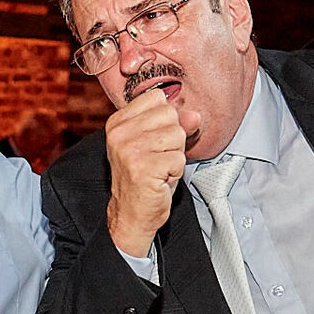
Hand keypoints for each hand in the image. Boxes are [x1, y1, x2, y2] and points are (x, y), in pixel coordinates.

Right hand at [104, 87, 197, 257]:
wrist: (132, 214)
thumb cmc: (144, 179)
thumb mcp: (158, 146)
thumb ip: (176, 125)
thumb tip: (194, 115)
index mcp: (118, 122)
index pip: (157, 98)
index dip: (166, 120)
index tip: (155, 141)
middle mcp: (120, 133)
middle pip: (170, 114)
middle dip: (173, 139)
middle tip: (158, 158)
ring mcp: (129, 149)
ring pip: (177, 135)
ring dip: (175, 156)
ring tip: (159, 169)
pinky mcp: (143, 166)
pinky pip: (179, 158)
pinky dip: (176, 171)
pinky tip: (161, 179)